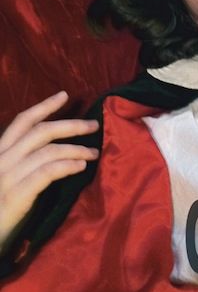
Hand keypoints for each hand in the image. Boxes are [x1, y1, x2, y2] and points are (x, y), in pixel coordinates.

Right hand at [0, 91, 99, 251]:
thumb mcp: (7, 179)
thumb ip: (23, 163)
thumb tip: (57, 150)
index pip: (22, 122)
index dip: (44, 106)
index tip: (64, 95)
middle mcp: (1, 160)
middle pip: (42, 132)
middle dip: (71, 125)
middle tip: (94, 126)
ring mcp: (7, 177)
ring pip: (49, 151)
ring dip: (76, 149)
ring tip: (94, 153)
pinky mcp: (15, 195)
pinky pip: (46, 173)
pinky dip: (67, 166)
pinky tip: (81, 167)